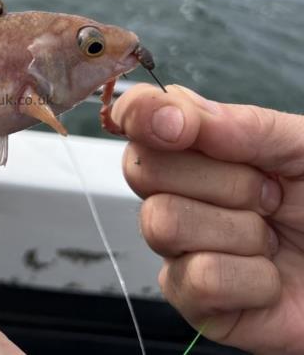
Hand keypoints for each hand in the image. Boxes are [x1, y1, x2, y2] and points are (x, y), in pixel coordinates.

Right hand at [112, 84, 303, 354]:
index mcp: (199, 148)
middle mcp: (178, 193)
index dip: (141, 114)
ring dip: (240, 231)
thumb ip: (240, 124)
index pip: (137, 117)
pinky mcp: (191, 299)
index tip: (178, 126)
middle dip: (220, 180)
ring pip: (164, 223)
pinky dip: (253, 279)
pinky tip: (269, 280)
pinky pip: (199, 278)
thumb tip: (171, 112)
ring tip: (272, 239)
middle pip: (142, 169)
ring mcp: (179, 246)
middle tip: (270, 193)